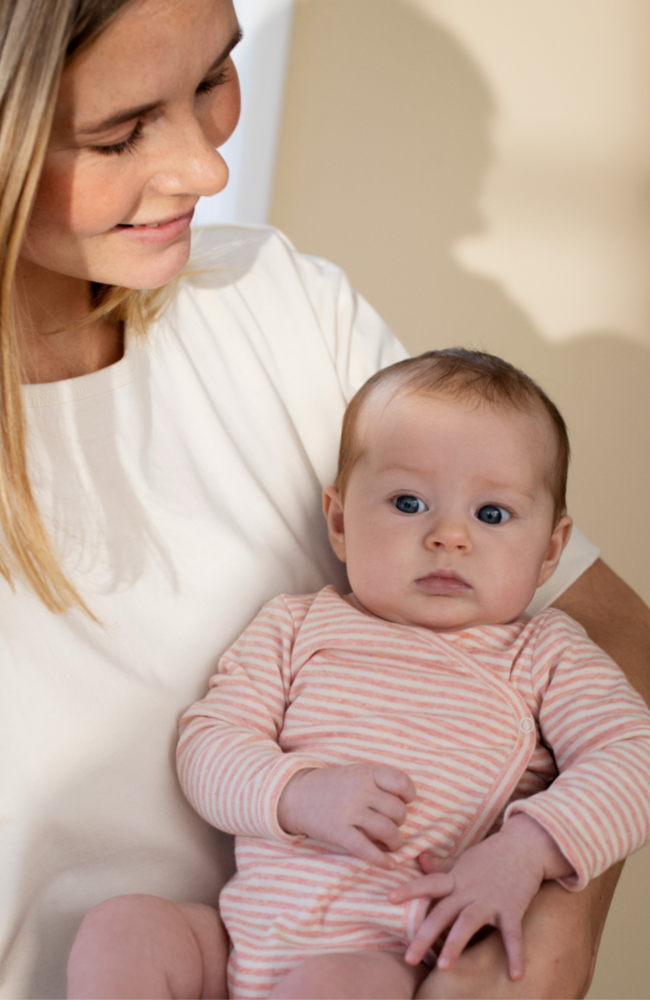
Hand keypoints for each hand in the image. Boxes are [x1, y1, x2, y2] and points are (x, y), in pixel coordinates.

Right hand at [277, 763, 415, 868]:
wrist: (296, 795)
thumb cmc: (333, 786)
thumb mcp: (356, 773)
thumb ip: (379, 783)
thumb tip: (406, 806)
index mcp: (366, 773)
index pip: (401, 782)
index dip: (408, 795)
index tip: (405, 801)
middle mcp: (360, 791)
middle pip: (397, 811)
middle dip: (399, 821)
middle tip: (391, 824)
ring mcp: (349, 811)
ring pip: (387, 831)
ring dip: (395, 841)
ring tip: (392, 844)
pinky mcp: (339, 832)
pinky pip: (366, 849)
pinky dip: (381, 859)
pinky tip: (389, 865)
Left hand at [389, 814, 572, 979]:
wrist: (524, 845)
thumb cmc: (490, 856)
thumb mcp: (463, 861)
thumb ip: (442, 868)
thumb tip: (419, 859)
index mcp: (456, 879)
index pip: (429, 883)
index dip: (410, 890)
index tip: (390, 898)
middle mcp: (469, 890)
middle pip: (443, 912)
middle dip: (425, 935)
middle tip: (409, 958)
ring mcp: (490, 900)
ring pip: (468, 922)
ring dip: (455, 944)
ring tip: (444, 968)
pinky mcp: (512, 908)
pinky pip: (512, 934)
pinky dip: (515, 954)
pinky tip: (516, 976)